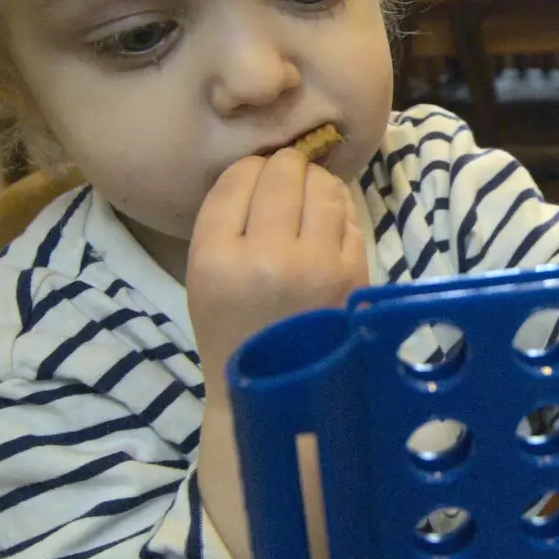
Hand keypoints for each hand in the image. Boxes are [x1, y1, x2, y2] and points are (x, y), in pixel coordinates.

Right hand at [188, 149, 366, 558]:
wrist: (272, 393)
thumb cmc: (233, 333)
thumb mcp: (205, 278)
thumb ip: (227, 222)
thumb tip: (265, 164)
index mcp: (216, 259)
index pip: (237, 179)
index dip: (249, 169)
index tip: (255, 177)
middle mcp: (266, 257)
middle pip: (283, 173)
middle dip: (285, 168)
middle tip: (286, 177)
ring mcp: (316, 266)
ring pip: (322, 187)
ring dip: (316, 183)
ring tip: (309, 196)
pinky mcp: (354, 275)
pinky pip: (350, 216)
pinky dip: (340, 210)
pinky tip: (329, 222)